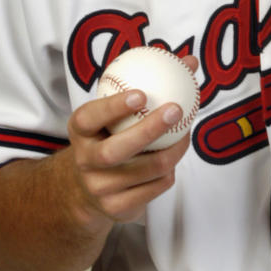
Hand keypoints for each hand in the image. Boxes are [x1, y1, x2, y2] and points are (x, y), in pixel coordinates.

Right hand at [65, 56, 198, 225]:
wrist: (86, 189)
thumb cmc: (109, 137)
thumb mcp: (114, 113)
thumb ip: (146, 85)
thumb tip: (190, 61)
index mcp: (80, 131)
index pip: (90, 117)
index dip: (112, 107)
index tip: (139, 94)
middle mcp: (85, 161)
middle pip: (115, 150)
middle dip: (148, 130)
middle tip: (176, 110)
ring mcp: (100, 188)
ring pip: (146, 171)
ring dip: (173, 151)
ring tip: (186, 133)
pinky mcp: (117, 208)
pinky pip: (155, 188)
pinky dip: (169, 172)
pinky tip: (173, 158)